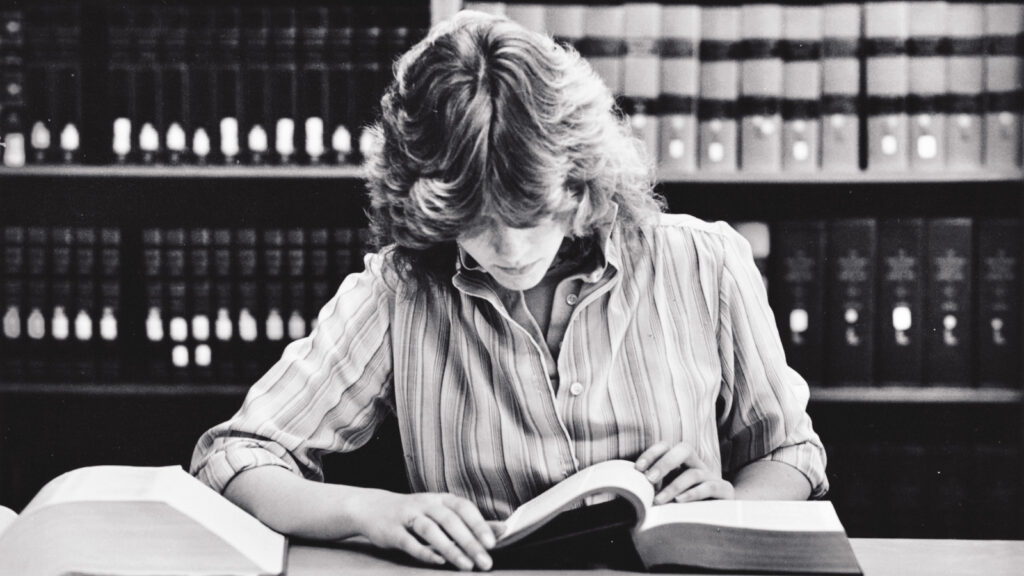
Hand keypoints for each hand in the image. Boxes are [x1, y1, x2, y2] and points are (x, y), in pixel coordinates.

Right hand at [351, 489, 496, 570]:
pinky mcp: (392, 531)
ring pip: (431, 530)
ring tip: (466, 565)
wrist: (373, 508)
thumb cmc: (416, 514)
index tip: (493, 543)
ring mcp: (408, 516)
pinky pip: (409, 542)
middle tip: (485, 562)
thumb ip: (470, 523)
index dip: (479, 524)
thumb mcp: (442, 513)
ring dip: (451, 548)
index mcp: (441, 499)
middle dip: (470, 542)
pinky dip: (424, 552)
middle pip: (450, 521)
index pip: (464, 508)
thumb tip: (503, 530)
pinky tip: (439, 562)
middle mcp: (426, 504)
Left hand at [635, 442, 734, 503]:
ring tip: (659, 500)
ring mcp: (712, 477)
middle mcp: (698, 465)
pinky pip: (710, 487)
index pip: (667, 447)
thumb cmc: (687, 505)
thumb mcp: (668, 494)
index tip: (638, 469)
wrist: (721, 517)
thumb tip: (632, 490)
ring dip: (674, 486)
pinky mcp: (724, 491)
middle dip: (664, 463)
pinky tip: (679, 501)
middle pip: (684, 449)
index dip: (652, 453)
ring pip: (694, 473)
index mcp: (683, 462)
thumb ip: (654, 488)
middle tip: (649, 479)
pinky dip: (693, 494)